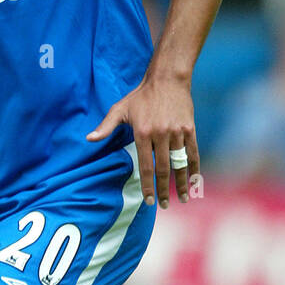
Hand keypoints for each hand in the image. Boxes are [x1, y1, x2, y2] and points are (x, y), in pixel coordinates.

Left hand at [87, 75, 198, 206]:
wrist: (167, 79)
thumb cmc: (140, 96)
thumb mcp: (119, 109)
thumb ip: (105, 126)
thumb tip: (89, 139)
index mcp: (143, 134)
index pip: (146, 167)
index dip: (148, 186)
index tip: (148, 200)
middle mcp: (161, 135)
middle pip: (163, 169)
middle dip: (163, 190)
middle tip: (163, 205)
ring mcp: (177, 132)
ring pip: (180, 164)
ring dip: (182, 183)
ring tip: (183, 199)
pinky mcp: (189, 129)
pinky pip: (193, 153)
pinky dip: (194, 168)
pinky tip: (195, 182)